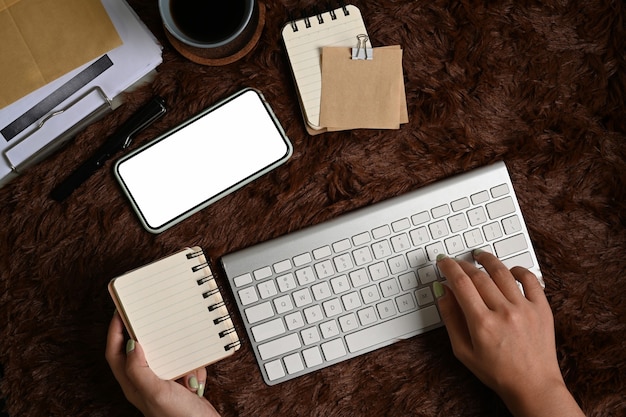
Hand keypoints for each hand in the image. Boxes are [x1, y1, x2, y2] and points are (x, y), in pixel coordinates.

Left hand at [106, 311, 220, 416]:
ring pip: (164, 355)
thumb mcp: (156, 392)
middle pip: (137, 350)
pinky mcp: (179, 384)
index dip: (114, 330)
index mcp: (133, 384)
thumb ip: (139, 369)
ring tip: (184, 354)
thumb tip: (130, 344)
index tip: (120, 310)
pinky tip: (196, 375)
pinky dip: (193, 365)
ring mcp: (163, 383)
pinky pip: (184, 364)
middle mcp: (145, 383)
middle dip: (147, 335)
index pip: (115, 352)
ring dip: (177, 353)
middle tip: (151, 317)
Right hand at [435, 251, 583, 416]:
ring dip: (488, 260)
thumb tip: (442, 292)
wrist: (533, 386)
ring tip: (479, 256)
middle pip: (478, 275)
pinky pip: (530, 279)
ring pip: (502, 272)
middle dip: (463, 264)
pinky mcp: (542, 309)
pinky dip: (518, 270)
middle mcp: (504, 312)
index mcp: (482, 323)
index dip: (448, 267)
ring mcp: (525, 309)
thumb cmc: (497, 372)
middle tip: (456, 262)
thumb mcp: (462, 351)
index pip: (461, 283)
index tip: (443, 261)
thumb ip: (450, 318)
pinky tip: (509, 270)